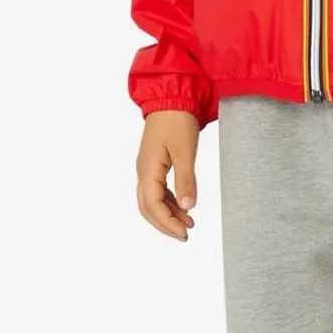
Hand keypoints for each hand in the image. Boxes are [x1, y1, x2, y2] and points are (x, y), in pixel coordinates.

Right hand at [137, 109, 201, 240]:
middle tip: (184, 235)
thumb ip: (186, 180)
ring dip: (168, 214)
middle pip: (148, 207)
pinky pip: (158, 190)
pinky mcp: (154, 163)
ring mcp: (147, 167)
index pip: (153, 205)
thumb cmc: (177, 119)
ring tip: (188, 223)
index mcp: (147, 169)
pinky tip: (183, 206)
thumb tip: (189, 207)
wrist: (172, 97)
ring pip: (152, 200)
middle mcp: (143, 171)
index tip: (184, 233)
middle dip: (164, 224)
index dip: (167, 223)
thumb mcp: (185, 151)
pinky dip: (170, 202)